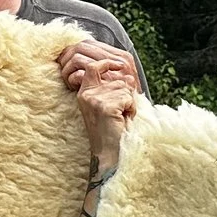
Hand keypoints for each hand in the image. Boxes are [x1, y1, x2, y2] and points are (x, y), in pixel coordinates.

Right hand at [59, 40, 140, 164]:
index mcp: (85, 93)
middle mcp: (87, 94)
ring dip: (129, 103)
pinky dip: (131, 109)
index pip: (93, 67)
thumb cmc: (112, 131)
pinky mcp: (105, 106)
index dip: (107, 63)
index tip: (120, 65)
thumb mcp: (109, 106)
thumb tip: (128, 76)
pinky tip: (123, 120)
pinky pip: (128, 98)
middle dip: (125, 95)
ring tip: (121, 118)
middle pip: (117, 80)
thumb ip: (113, 89)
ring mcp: (94, 100)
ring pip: (124, 88)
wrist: (109, 153)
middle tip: (120, 114)